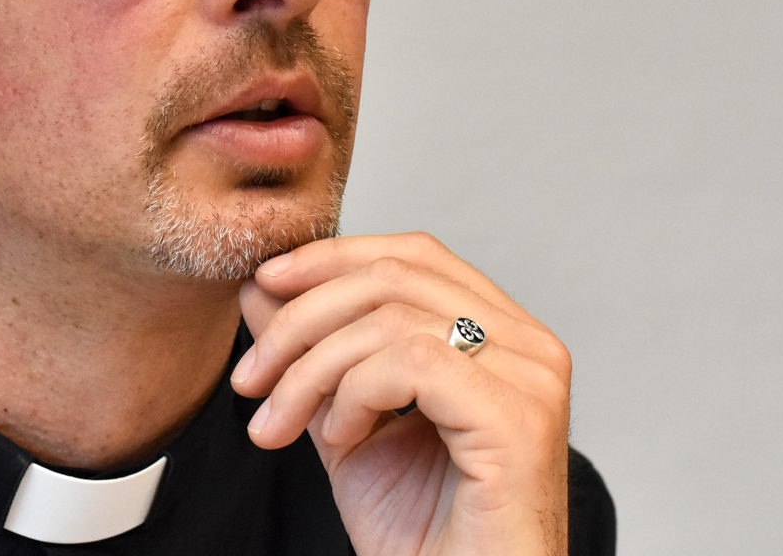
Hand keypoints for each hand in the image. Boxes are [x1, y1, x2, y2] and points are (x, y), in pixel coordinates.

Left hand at [231, 233, 571, 554]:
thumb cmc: (425, 537)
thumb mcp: (347, 426)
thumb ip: (313, 355)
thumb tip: (262, 287)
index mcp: (501, 338)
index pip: (414, 256)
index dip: (332, 258)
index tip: (263, 286)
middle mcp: (527, 347)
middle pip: (395, 275)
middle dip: (301, 318)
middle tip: (252, 378)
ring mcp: (530, 378)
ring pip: (393, 318)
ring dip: (312, 367)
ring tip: (282, 424)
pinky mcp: (517, 418)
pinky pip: (412, 363)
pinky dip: (355, 393)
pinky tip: (341, 436)